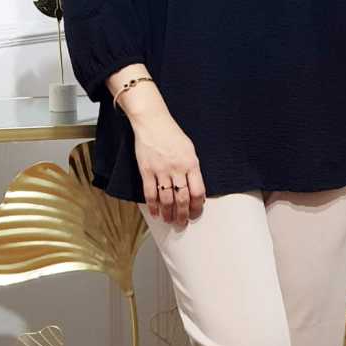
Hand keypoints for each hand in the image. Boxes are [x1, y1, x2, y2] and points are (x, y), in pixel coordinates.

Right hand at [106, 66, 206, 227]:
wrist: (153, 122)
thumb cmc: (172, 134)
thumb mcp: (189, 149)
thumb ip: (192, 168)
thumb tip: (195, 189)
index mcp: (191, 163)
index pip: (198, 191)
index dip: (198, 206)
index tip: (196, 213)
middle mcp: (177, 168)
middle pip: (183, 199)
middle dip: (183, 214)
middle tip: (182, 223)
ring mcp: (161, 170)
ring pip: (167, 199)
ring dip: (169, 213)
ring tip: (169, 221)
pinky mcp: (146, 170)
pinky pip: (150, 193)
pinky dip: (153, 206)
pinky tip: (155, 213)